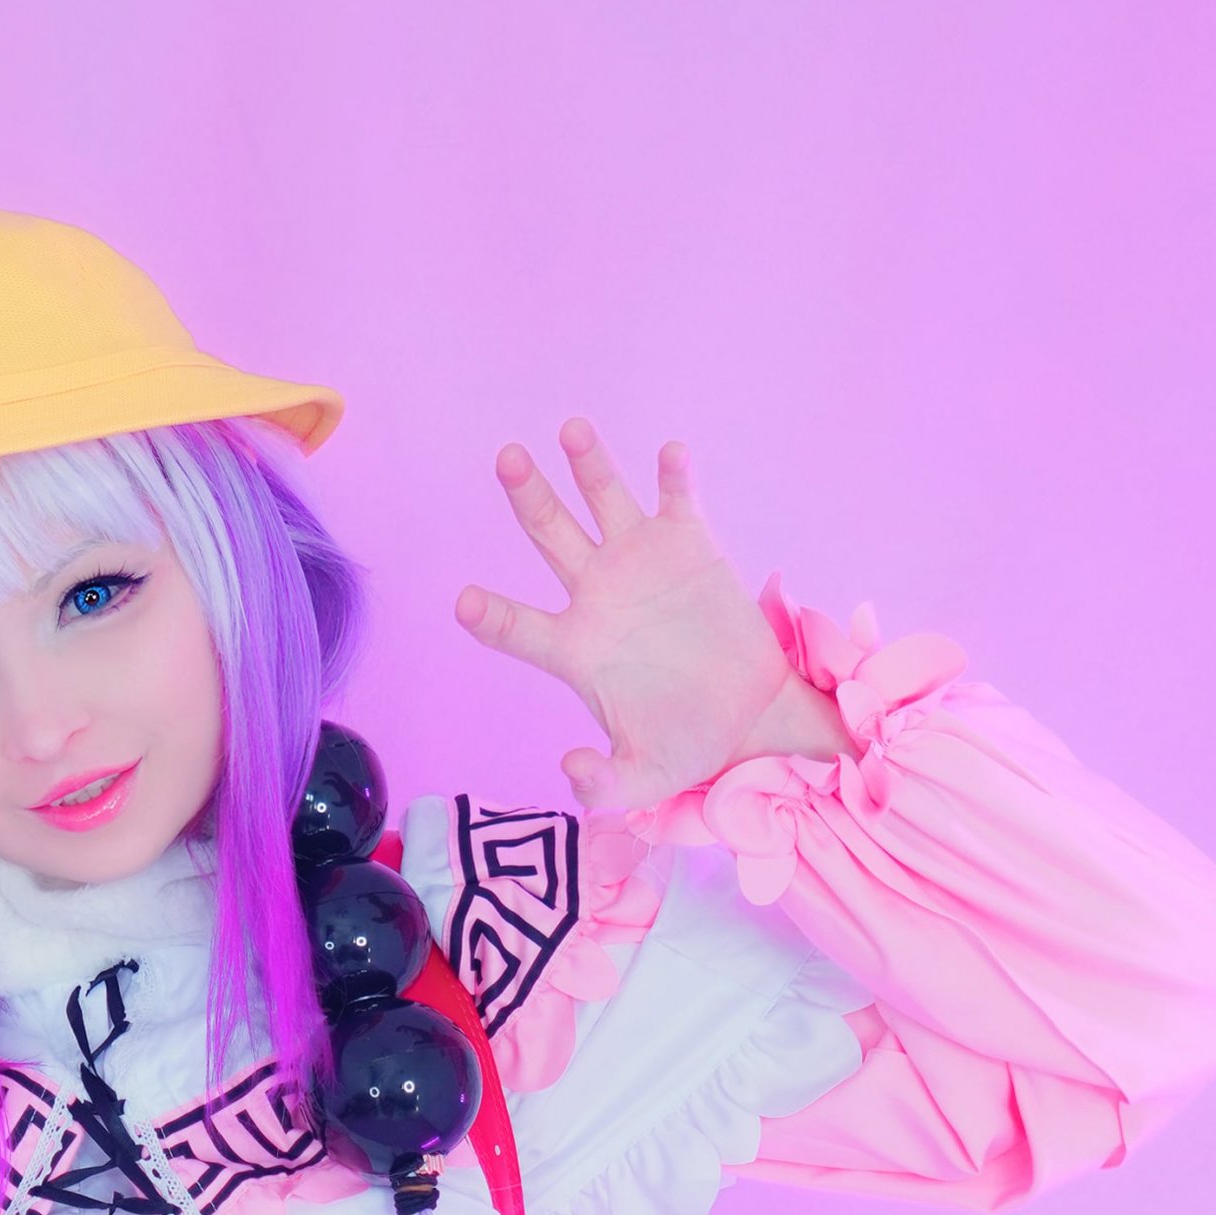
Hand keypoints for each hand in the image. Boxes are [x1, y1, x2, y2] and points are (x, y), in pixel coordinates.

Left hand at [455, 422, 844, 811]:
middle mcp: (597, 595)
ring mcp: (640, 563)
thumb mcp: (644, 780)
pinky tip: (670, 455)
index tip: (465, 603)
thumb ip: (604, 786)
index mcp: (575, 649)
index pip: (519, 629)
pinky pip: (676, 500)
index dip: (493, 616)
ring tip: (572, 429)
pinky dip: (674, 476)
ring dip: (589, 464)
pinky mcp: (689, 545)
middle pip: (549, 536)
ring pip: (603, 500)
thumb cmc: (688, 747)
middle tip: (507, 459)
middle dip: (527, 497)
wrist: (750, 720)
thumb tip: (569, 771)